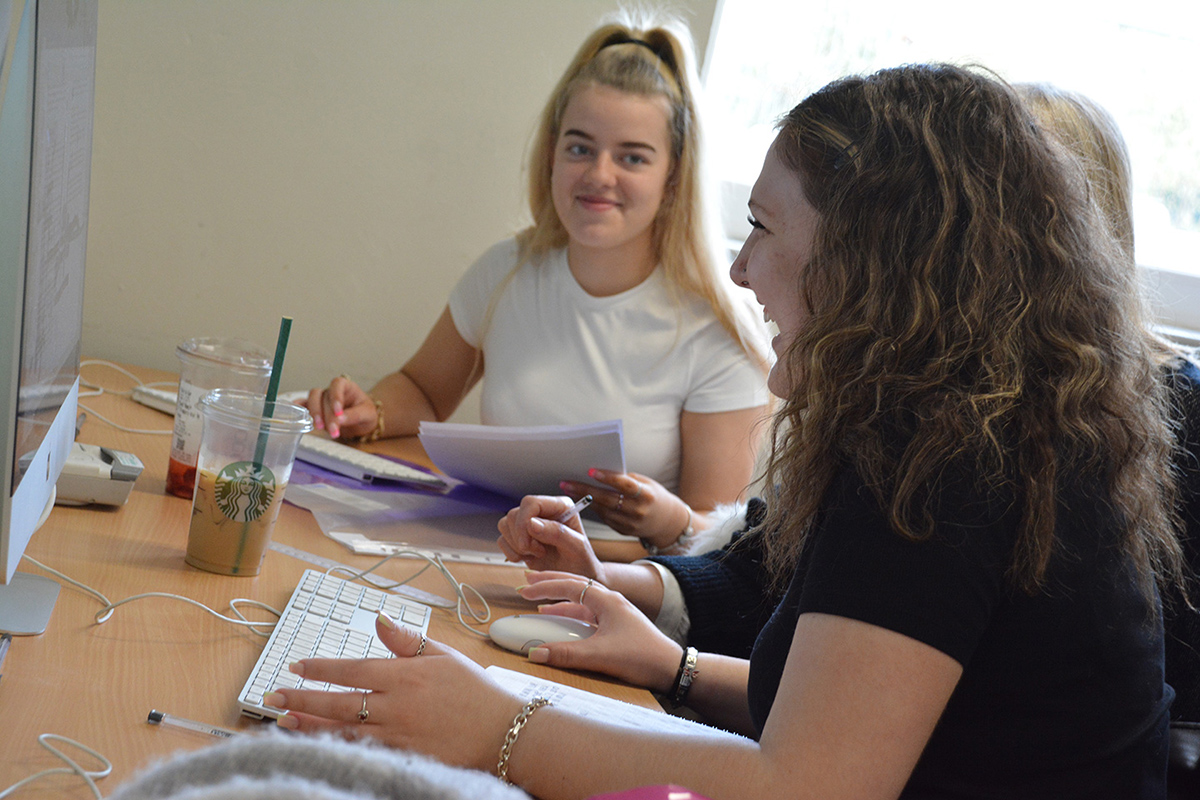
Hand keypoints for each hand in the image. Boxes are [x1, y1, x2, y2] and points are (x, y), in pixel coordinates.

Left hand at [264, 615, 521, 770]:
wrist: (502, 732)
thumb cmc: (474, 692)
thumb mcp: (443, 656)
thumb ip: (407, 640)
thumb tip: (379, 619)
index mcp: (405, 675)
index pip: (352, 669)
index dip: (321, 668)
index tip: (296, 666)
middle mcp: (396, 706)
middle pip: (338, 702)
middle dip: (301, 700)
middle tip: (273, 698)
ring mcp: (397, 735)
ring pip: (342, 731)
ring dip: (310, 727)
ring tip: (283, 722)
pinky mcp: (402, 757)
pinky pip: (361, 751)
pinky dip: (335, 747)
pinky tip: (317, 745)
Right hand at [304, 375, 378, 439]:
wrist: (361, 423)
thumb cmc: (365, 414)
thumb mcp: (367, 414)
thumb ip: (355, 415)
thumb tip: (340, 419)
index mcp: (346, 386)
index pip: (337, 384)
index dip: (336, 396)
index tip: (338, 412)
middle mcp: (332, 391)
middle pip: (324, 396)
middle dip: (327, 415)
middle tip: (334, 430)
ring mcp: (321, 399)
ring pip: (312, 399)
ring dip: (314, 413)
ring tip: (320, 428)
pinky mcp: (314, 409)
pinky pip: (303, 405)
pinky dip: (298, 409)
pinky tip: (296, 416)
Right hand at [497, 495, 605, 580]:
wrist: (576, 577)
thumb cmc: (582, 562)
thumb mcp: (577, 548)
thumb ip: (557, 533)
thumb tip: (531, 523)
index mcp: (560, 506)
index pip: (531, 502)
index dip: (524, 521)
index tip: (528, 543)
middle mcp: (542, 511)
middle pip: (514, 514)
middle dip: (522, 538)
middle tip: (540, 552)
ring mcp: (528, 523)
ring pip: (505, 525)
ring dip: (517, 546)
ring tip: (538, 554)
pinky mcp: (518, 537)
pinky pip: (502, 540)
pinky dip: (511, 553)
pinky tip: (528, 557)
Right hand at [518, 571, 682, 692]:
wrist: (672, 668)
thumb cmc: (642, 657)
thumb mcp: (600, 656)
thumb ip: (566, 654)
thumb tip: (535, 653)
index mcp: (607, 600)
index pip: (569, 585)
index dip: (545, 587)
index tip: (524, 590)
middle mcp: (611, 602)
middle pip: (575, 585)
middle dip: (550, 583)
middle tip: (528, 581)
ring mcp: (615, 613)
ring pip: (582, 599)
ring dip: (559, 600)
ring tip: (539, 603)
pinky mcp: (617, 626)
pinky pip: (588, 614)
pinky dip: (571, 614)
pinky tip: (562, 623)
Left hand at [560, 470, 691, 550]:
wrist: (667, 522)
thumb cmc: (653, 495)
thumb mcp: (646, 483)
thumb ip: (626, 479)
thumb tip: (600, 472)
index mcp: (647, 495)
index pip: (625, 485)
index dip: (608, 478)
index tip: (590, 470)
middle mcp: (639, 511)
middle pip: (608, 499)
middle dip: (585, 490)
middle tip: (566, 482)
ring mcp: (631, 524)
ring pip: (602, 510)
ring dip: (584, 500)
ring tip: (569, 489)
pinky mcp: (624, 531)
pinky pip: (604, 518)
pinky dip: (593, 509)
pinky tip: (581, 500)